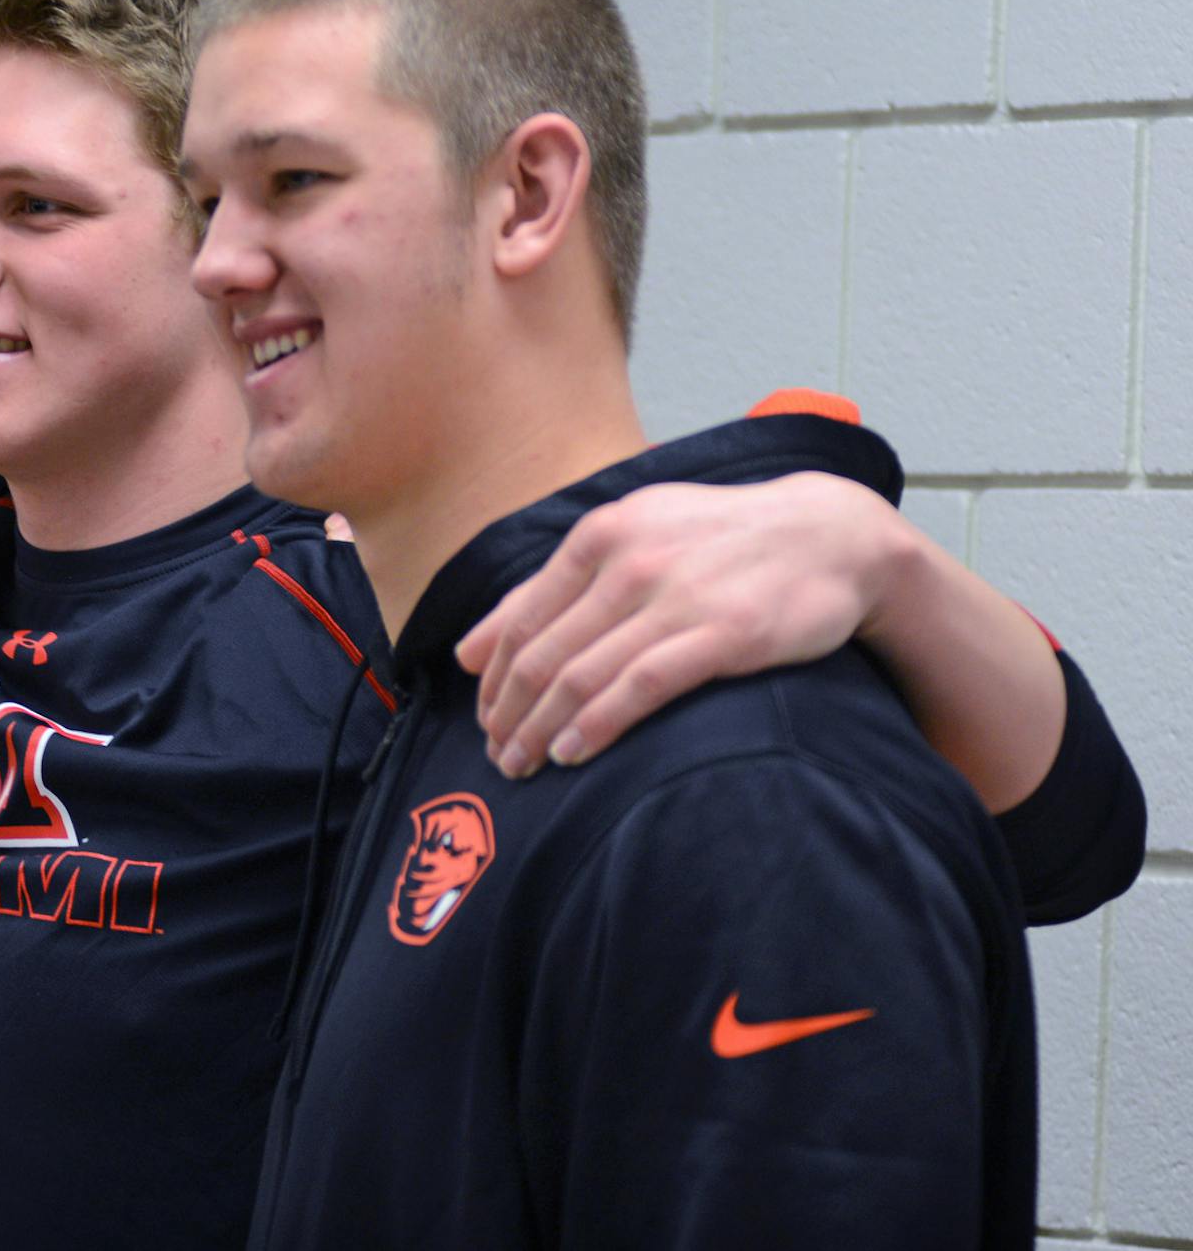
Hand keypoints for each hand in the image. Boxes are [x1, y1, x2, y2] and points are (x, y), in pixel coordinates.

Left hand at [456, 473, 905, 777]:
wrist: (832, 535)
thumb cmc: (720, 541)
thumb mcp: (631, 537)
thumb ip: (550, 588)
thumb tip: (467, 649)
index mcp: (600, 535)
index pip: (521, 618)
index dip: (493, 676)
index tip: (482, 716)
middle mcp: (629, 562)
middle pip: (542, 654)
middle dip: (508, 713)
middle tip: (494, 754)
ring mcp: (675, 598)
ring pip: (580, 676)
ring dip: (540, 729)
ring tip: (521, 764)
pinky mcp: (722, 635)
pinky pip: (638, 688)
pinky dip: (595, 725)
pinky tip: (571, 752)